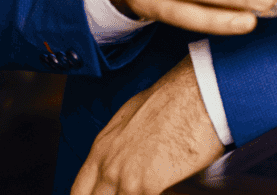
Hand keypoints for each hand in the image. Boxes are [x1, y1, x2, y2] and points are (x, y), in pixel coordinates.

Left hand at [71, 55, 223, 194]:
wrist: (198, 92)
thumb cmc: (174, 97)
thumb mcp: (133, 117)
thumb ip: (122, 144)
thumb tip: (131, 155)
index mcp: (101, 148)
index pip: (78, 191)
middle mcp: (106, 165)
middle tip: (131, 192)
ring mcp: (124, 178)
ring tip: (151, 189)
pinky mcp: (147, 185)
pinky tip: (167, 191)